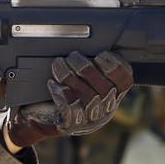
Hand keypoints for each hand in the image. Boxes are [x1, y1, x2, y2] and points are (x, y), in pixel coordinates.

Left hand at [0, 51, 133, 147]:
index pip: (125, 81)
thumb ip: (88, 62)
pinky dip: (61, 94)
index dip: (118, 66)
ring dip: (72, 77)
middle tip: (72, 56)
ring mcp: (88, 121)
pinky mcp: (70, 126)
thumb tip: (88, 37)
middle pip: (105, 88)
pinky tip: (52, 84)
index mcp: (112, 95)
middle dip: (88, 69)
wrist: (39, 117)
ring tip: (58, 64)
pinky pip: (70, 110)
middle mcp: (104, 110)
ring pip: (88, 98)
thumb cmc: (62, 89)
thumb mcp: (78, 76)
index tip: (102, 54)